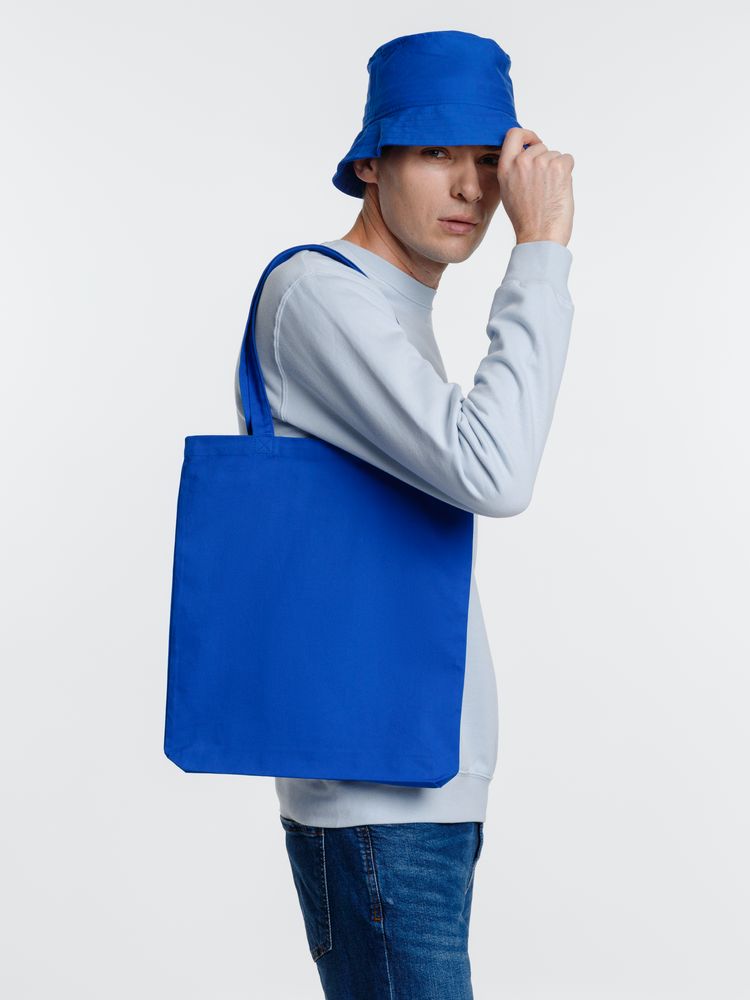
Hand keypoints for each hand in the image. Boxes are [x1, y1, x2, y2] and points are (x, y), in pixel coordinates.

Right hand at [496, 127, 574, 246]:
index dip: (527, 136)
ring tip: (549, 192)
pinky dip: (567, 172)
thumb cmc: (526, 220)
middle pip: (540, 147)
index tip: (533, 143)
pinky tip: (559, 190)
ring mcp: (541, 163)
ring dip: (556, 170)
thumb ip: (514, 170)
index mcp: (505, 168)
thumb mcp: (508, 191)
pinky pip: (568, 159)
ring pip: (555, 155)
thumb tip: (527, 154)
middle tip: (544, 185)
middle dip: (546, 161)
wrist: (539, 236)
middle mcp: (521, 162)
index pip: (514, 134)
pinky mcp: (559, 167)